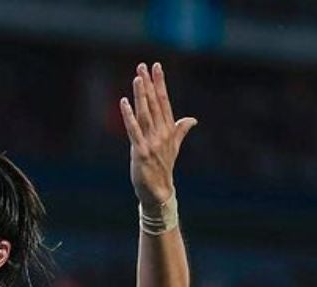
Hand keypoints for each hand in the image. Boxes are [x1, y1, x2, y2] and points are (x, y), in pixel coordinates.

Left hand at [120, 62, 196, 205]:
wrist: (159, 191)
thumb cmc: (163, 168)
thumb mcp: (173, 147)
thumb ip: (180, 130)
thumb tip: (192, 119)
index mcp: (168, 129)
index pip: (164, 101)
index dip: (160, 83)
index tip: (156, 66)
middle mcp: (161, 133)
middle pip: (155, 104)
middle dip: (150, 84)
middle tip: (144, 66)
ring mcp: (152, 142)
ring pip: (146, 114)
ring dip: (141, 95)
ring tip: (137, 78)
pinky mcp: (141, 152)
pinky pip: (134, 131)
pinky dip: (129, 116)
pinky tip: (124, 103)